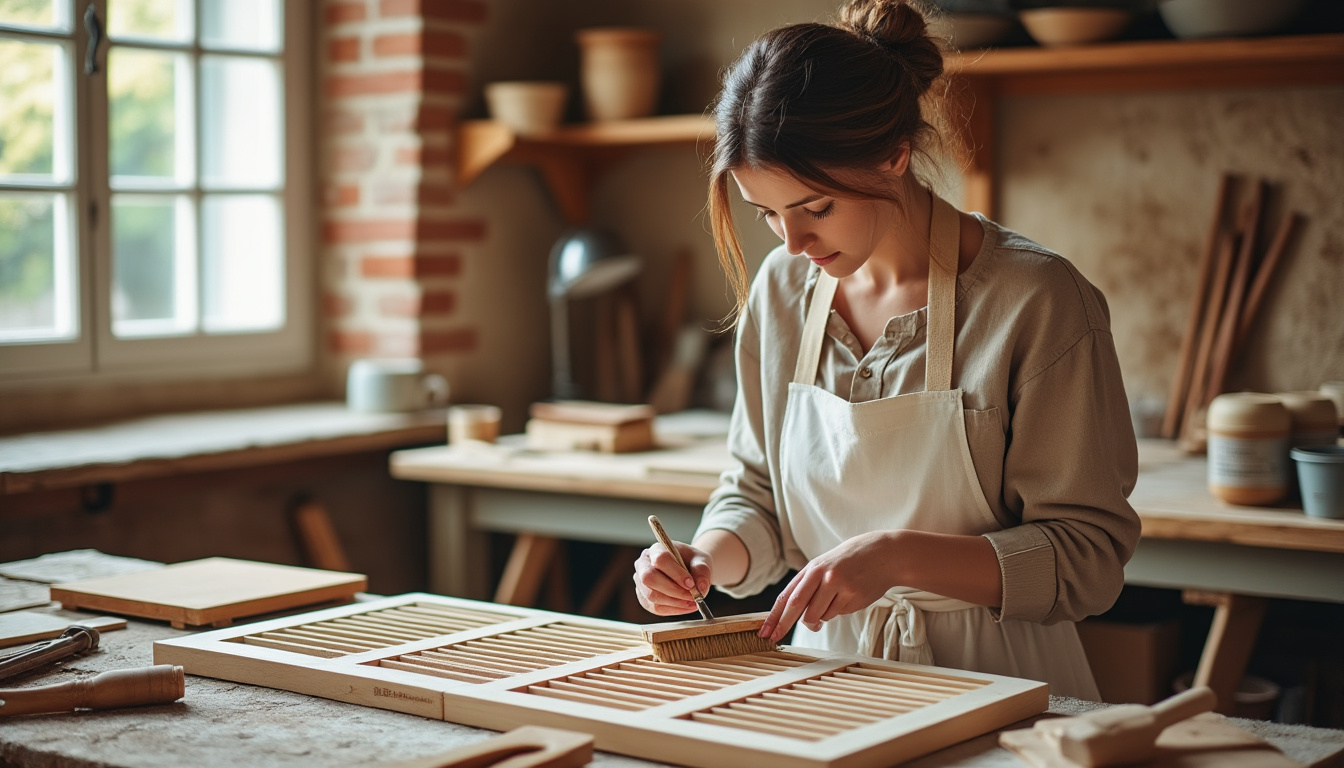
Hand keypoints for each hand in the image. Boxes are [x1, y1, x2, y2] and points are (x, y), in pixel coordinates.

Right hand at [633, 540, 712, 615]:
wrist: (689, 570)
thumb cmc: (692, 562)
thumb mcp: (702, 561)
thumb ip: (702, 572)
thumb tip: (700, 589)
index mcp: (656, 549)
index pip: (660, 559)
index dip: (676, 573)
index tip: (691, 584)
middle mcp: (643, 564)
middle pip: (649, 578)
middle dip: (673, 590)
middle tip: (692, 596)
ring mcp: (640, 582)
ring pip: (651, 596)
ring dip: (674, 602)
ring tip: (692, 602)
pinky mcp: (643, 597)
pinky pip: (654, 607)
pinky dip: (672, 609)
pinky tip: (686, 606)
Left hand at [759, 531, 898, 642]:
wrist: (882, 554)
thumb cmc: (848, 562)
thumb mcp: (824, 566)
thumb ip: (808, 588)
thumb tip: (798, 619)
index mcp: (812, 568)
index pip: (787, 595)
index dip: (774, 616)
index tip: (764, 632)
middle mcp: (823, 575)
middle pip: (797, 607)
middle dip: (784, 625)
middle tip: (774, 638)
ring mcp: (839, 586)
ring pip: (819, 616)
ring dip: (820, 618)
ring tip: (833, 599)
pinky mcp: (854, 597)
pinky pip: (837, 615)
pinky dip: (838, 611)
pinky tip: (848, 595)